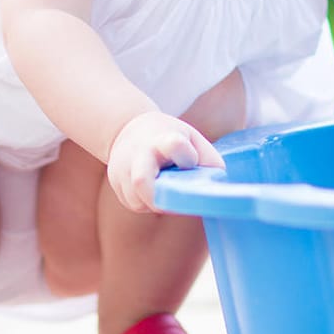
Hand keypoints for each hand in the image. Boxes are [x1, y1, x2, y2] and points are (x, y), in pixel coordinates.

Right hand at [105, 110, 224, 212]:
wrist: (128, 129)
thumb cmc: (170, 137)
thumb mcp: (191, 138)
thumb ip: (207, 160)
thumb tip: (217, 188)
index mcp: (162, 138)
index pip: (173, 145)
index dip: (184, 155)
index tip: (190, 161)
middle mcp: (139, 154)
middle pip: (141, 181)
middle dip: (157, 197)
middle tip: (173, 199)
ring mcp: (123, 170)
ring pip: (137, 201)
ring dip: (156, 203)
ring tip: (165, 189)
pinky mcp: (116, 184)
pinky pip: (134, 204)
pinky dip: (147, 203)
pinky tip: (153, 189)